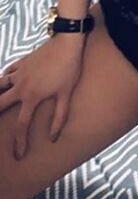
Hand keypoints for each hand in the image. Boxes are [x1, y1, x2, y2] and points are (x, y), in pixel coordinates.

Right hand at [0, 35, 84, 159]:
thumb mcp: (66, 95)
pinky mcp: (22, 62)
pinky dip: (3, 78)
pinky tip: (4, 82)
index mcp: (32, 97)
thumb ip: (59, 117)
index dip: (19, 142)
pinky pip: (7, 71)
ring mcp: (19, 73)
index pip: (21, 125)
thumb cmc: (69, 69)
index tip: (18, 155)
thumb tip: (53, 137)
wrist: (67, 43)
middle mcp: (20, 87)